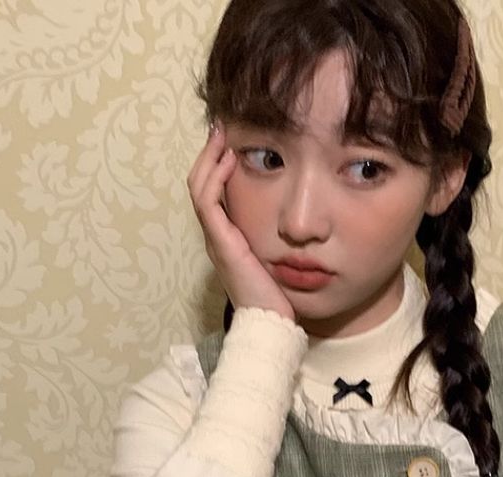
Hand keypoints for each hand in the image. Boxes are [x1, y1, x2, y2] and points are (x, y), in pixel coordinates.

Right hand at [187, 122, 294, 320]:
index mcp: (227, 238)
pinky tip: (229, 159)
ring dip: (210, 158)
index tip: (234, 140)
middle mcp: (217, 236)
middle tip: (222, 127)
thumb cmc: (278, 297)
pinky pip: (208, 202)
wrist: (270, 323)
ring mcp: (216, 239)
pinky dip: (215, 177)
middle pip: (201, 184)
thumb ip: (283, 238)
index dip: (218, 165)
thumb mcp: (281, 258)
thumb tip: (302, 220)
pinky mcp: (222, 243)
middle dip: (210, 153)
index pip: (213, 192)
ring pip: (200, 188)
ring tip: (222, 135)